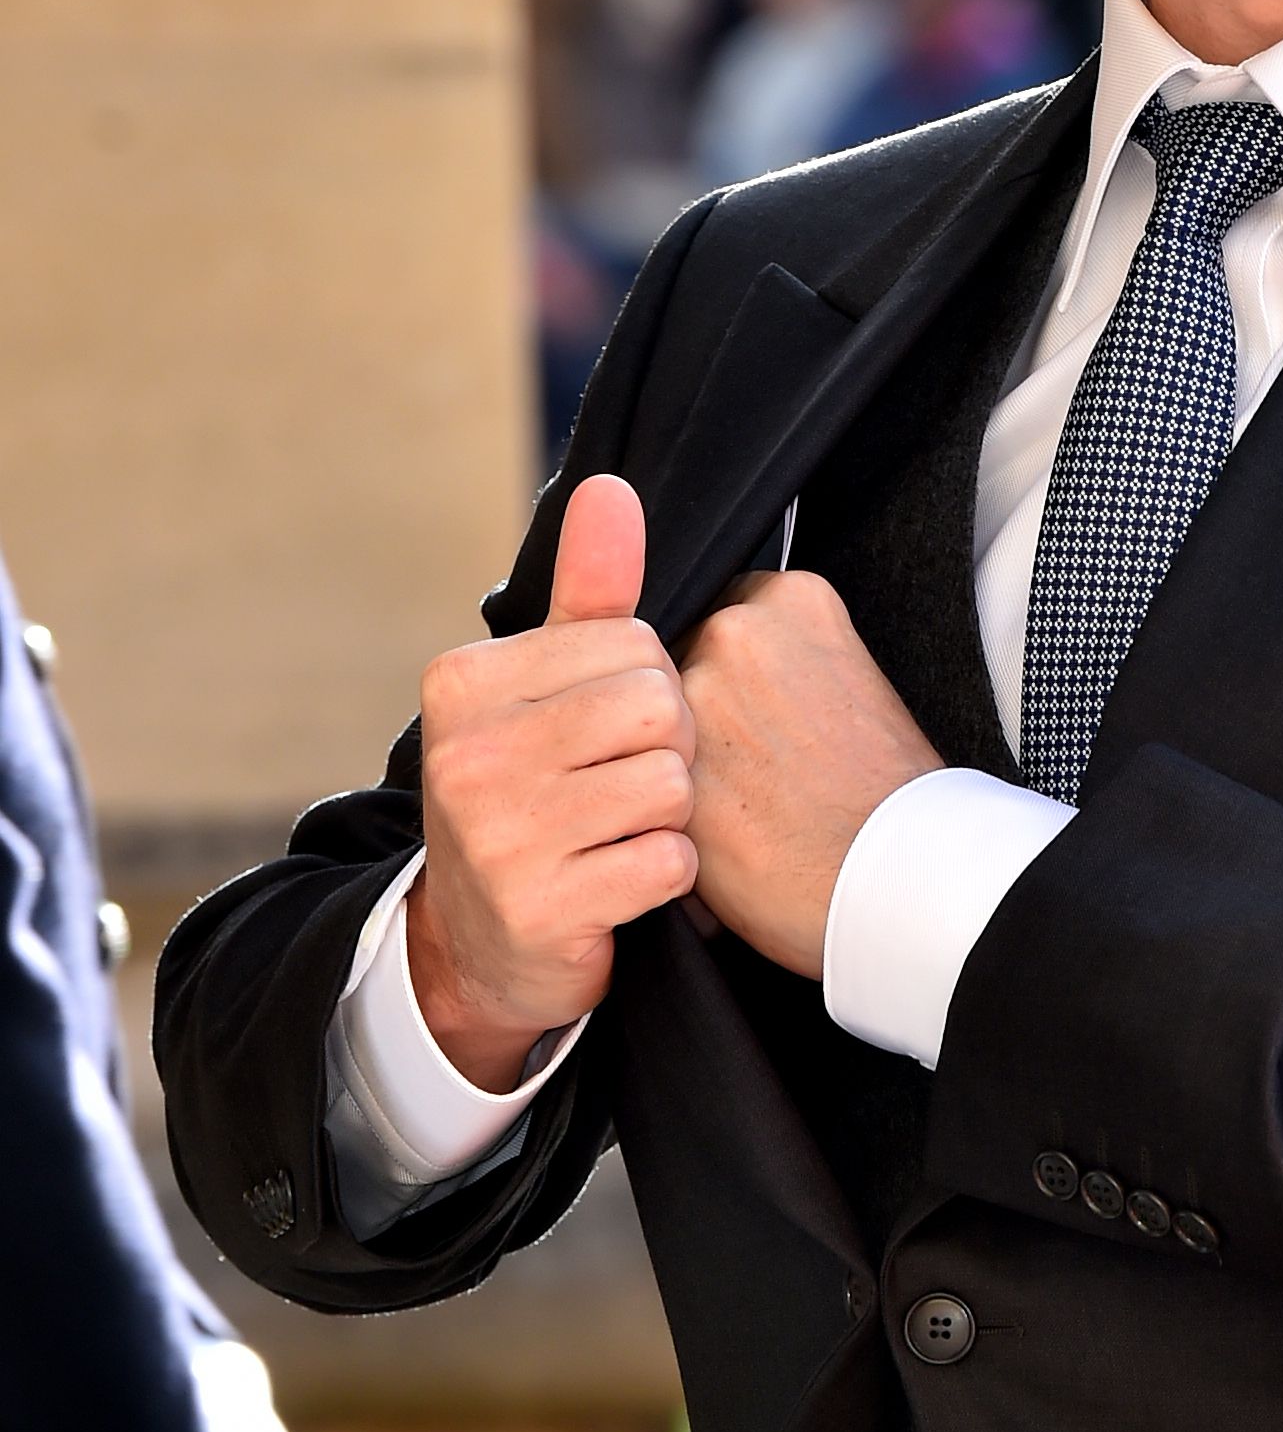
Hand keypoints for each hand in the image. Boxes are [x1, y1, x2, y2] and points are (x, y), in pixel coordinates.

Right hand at [410, 474, 697, 1087]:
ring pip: (672, 785)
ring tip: (620, 830)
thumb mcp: (546, 685)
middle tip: (624, 783)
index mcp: (462, 682)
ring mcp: (497, 837)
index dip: (650, 687)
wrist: (479, 944)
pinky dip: (669, 875)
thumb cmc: (529, 790)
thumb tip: (611, 487)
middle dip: (668, 747)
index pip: (634, 642)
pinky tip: (622, 880)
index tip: (603, 730)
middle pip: (660, 709)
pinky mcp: (539, 909)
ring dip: (669, 815)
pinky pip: (670, 863)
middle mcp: (466, 754)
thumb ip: (586, 588)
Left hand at [680, 570, 939, 977]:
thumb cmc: (889, 788)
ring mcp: (697, 695)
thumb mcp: (852, 679)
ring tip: (740, 800)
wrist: (901, 868)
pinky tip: (724, 830)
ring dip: (682, 755)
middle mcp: (736, 629)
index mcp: (791, 597)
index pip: (725, 614)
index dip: (737, 673)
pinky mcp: (669, 766)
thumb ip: (785, 658)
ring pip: (654, 720)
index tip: (759, 709)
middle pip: (682, 657)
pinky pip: (648, 778)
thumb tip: (739, 680)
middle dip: (703, 708)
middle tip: (752, 760)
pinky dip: (673, 803)